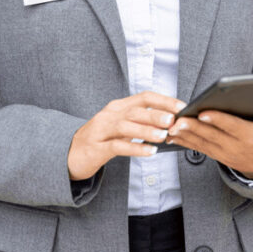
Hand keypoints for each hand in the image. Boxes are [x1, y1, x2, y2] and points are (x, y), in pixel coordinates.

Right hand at [67, 91, 185, 180]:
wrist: (70, 153)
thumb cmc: (101, 140)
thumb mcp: (121, 127)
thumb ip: (141, 123)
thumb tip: (170, 123)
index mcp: (118, 107)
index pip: (143, 97)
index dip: (164, 100)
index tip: (182, 107)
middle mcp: (110, 114)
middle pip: (135, 110)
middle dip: (156, 114)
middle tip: (174, 119)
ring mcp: (101, 130)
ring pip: (126, 126)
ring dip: (146, 130)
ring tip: (164, 135)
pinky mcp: (97, 148)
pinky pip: (118, 146)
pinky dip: (135, 148)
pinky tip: (149, 152)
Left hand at [166, 89, 252, 177]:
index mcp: (251, 137)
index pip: (232, 127)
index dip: (217, 120)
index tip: (203, 112)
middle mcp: (236, 148)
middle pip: (212, 136)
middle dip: (194, 128)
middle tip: (177, 120)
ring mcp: (225, 154)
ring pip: (202, 144)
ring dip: (185, 136)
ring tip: (169, 126)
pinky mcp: (216, 156)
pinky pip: (197, 149)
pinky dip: (184, 142)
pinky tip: (170, 135)